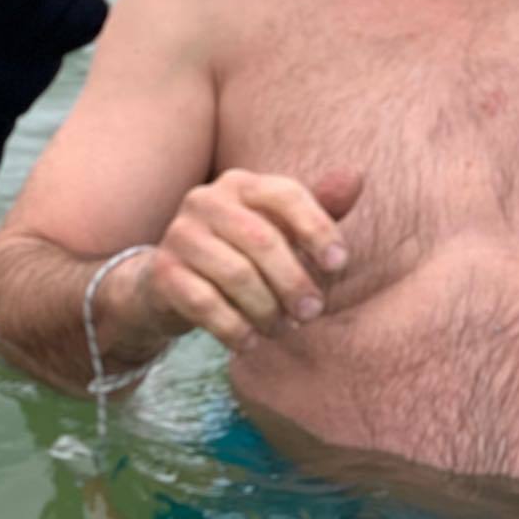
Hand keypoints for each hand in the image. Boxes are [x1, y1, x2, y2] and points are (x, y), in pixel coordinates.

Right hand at [144, 168, 360, 349]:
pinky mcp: (162, 272)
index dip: (318, 229)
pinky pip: (205, 303)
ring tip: (281, 328)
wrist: (171, 282)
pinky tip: (250, 342)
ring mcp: (180, 234)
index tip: (339, 265)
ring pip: (236, 275)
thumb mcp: (281, 229)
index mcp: (241, 184)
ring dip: (267, 311)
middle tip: (312, 313)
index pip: (286, 195)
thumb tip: (356, 177)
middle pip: (263, 240)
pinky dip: (234, 328)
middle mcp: (205, 200)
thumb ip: (320, 208)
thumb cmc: (241, 253)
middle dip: (295, 282)